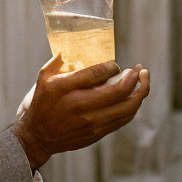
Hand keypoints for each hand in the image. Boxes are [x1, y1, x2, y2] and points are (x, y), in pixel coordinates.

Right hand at [10, 54, 149, 168]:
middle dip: (136, 78)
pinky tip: (135, 97)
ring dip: (140, 93)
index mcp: (66, 87)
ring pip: (127, 108)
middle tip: (139, 70)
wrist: (38, 136)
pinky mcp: (97, 133)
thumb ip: (60, 60)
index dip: (113, 66)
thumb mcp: (44, 77)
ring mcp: (91, 122)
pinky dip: (132, 106)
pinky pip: (123, 119)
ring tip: (143, 81)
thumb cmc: (42, 103)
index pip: (98, 73)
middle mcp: (80, 105)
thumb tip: (76, 44)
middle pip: (120, 92)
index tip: (115, 65)